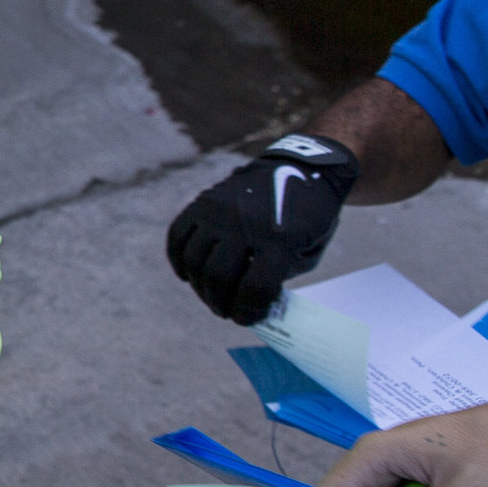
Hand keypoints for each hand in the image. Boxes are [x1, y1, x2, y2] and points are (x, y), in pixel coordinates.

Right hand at [165, 135, 357, 324]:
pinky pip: (177, 238)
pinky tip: (189, 274)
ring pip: (194, 261)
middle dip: (220, 303)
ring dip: (200, 286)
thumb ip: (278, 278)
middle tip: (226, 312)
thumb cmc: (310, 218)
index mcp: (278, 239)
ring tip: (212, 295)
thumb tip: (247, 304)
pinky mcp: (202, 202)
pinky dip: (179, 261)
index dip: (248, 312)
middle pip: (218, 277)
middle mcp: (243, 224)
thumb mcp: (308, 251)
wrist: (302, 167)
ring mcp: (218, 211)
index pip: (254, 289)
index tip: (246, 319)